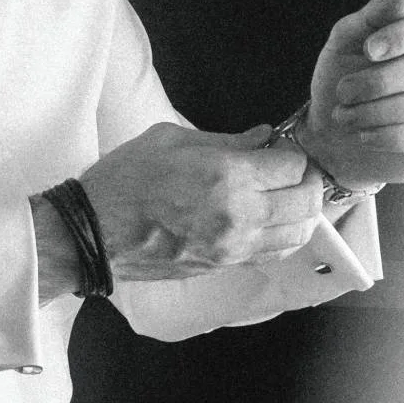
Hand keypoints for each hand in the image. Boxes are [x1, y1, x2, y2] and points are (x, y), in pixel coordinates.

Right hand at [77, 122, 323, 281]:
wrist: (95, 232)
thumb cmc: (125, 180)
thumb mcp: (172, 139)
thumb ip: (226, 140)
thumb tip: (263, 137)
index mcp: (226, 175)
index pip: (292, 166)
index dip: (293, 153)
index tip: (281, 148)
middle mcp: (239, 214)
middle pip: (306, 202)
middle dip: (308, 181)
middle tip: (293, 170)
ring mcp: (234, 246)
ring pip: (297, 234)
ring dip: (302, 212)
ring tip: (288, 196)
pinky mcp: (225, 265)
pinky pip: (273, 253)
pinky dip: (284, 236)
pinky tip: (271, 219)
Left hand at [303, 0, 403, 188]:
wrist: (335, 135)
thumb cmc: (344, 78)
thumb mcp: (346, 41)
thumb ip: (374, 15)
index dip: (402, 34)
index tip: (368, 51)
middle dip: (380, 81)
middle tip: (344, 92)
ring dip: (379, 111)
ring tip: (347, 117)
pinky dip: (392, 136)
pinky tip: (366, 135)